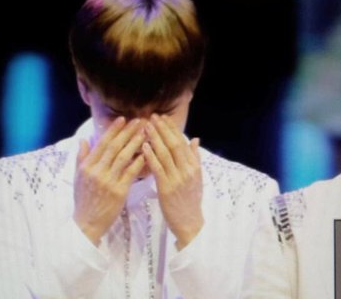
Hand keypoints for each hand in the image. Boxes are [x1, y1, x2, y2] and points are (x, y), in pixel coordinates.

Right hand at [74, 117, 145, 245]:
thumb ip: (81, 157)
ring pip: (123, 157)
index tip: (122, 119)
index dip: (113, 130)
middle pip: (114, 147)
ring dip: (135, 143)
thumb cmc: (83, 199)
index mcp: (87, 166)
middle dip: (127, 132)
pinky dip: (139, 162)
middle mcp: (97, 171)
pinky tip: (146, 154)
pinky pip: (130, 173)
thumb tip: (84, 139)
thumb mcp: (78, 177)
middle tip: (139, 120)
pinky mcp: (118, 192)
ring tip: (144, 132)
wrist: (87, 224)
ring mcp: (108, 181)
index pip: (102, 143)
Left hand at [142, 115, 203, 249]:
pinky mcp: (166, 188)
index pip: (182, 142)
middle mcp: (187, 170)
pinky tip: (144, 146)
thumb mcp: (197, 178)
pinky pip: (158, 168)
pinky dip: (151, 155)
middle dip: (163, 129)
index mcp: (194, 166)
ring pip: (165, 153)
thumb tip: (195, 139)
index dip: (172, 128)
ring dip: (155, 138)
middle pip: (174, 144)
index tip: (163, 117)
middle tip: (153, 116)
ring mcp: (177, 179)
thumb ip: (195, 158)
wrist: (190, 224)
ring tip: (146, 126)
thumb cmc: (191, 200)